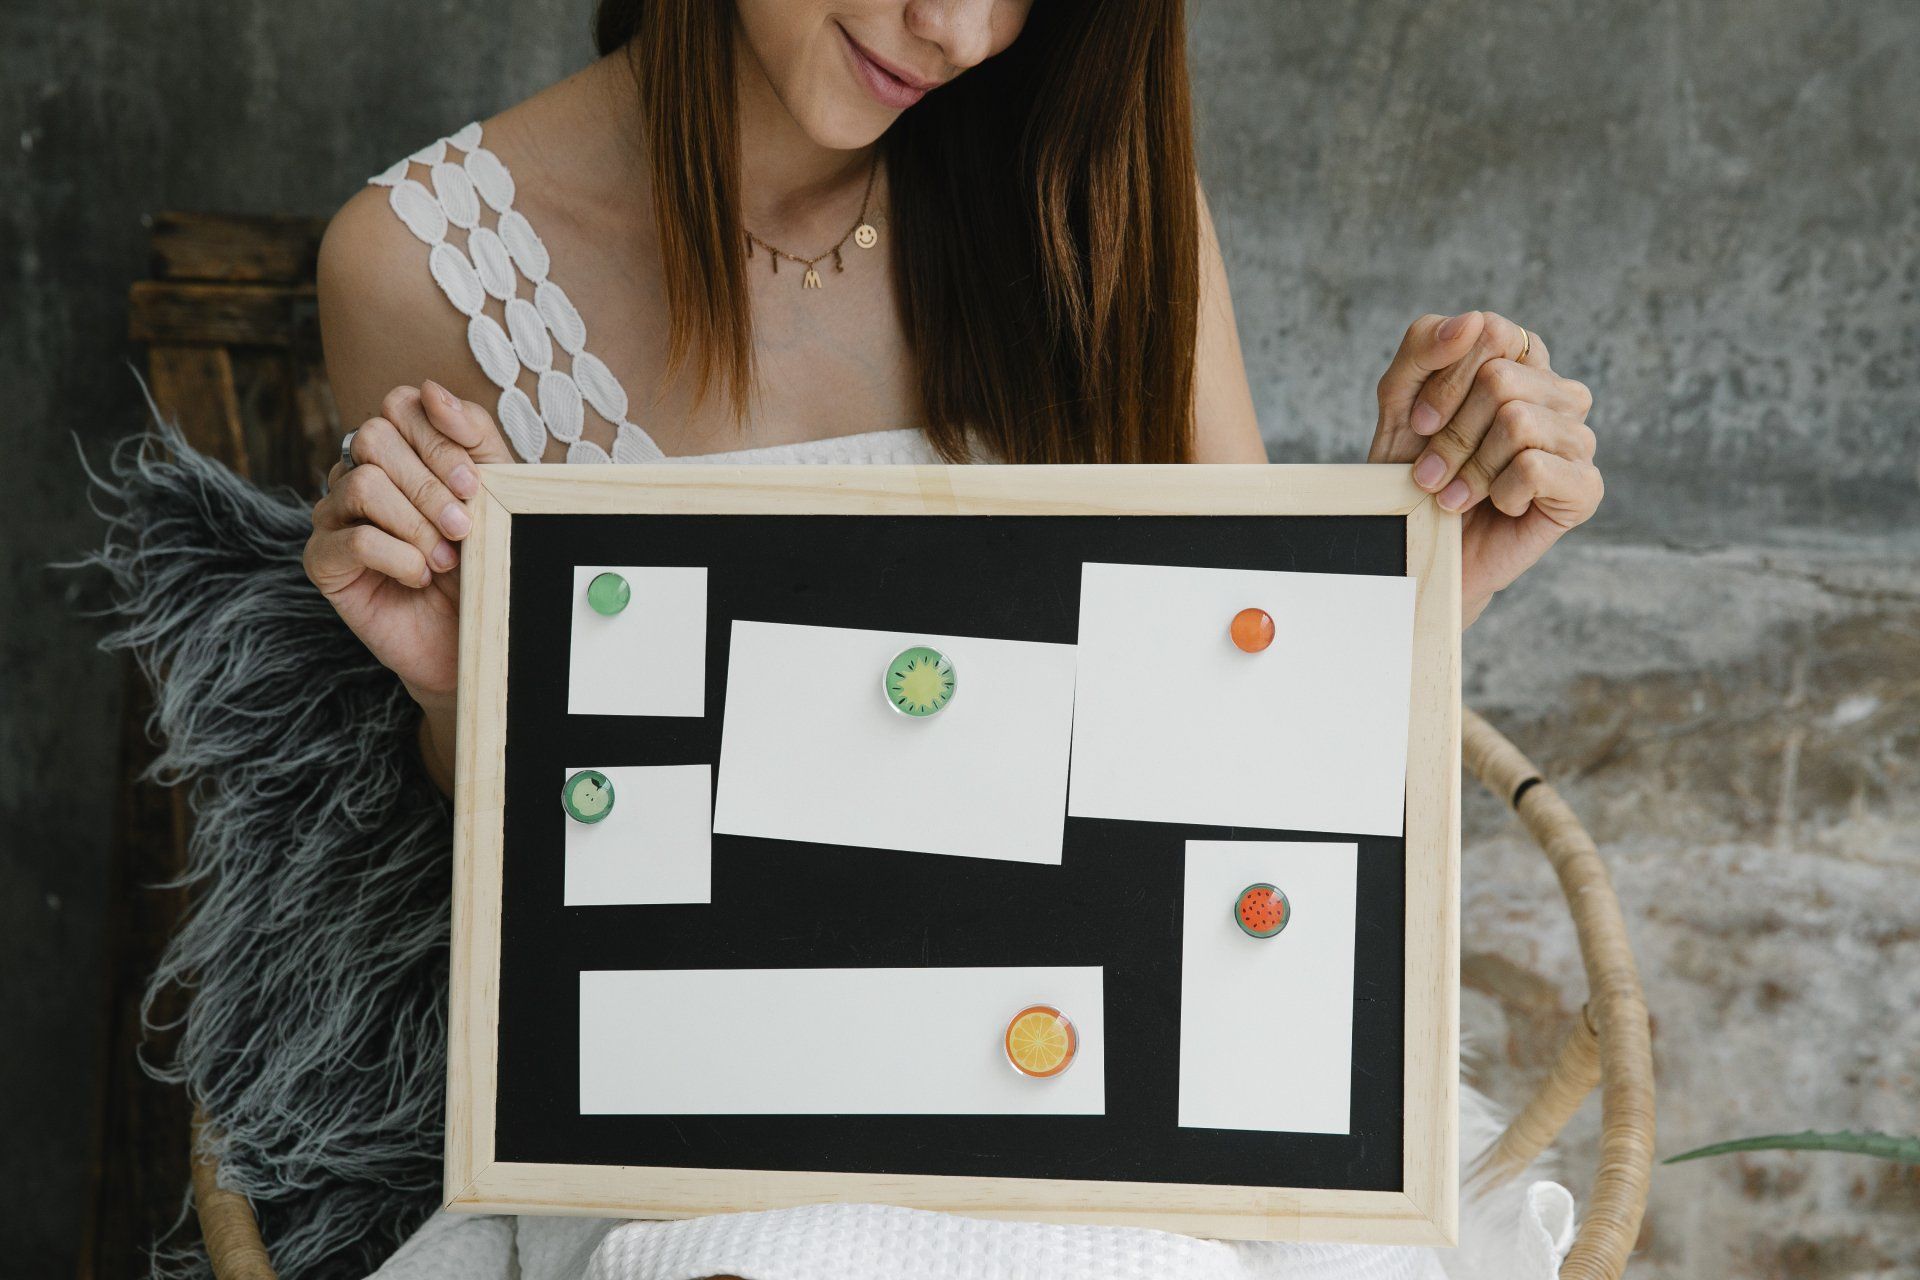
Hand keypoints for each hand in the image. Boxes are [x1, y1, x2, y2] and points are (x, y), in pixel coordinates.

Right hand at [302, 382, 510, 708]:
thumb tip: (431, 390)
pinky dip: (397, 557)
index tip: (475, 486)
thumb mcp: (497, 488)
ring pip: (361, 483)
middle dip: (429, 486)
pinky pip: (349, 540)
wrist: (475, 633)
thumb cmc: (484, 557)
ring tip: (445, 559)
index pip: (399, 405)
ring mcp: (335, 515)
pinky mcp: (323, 561)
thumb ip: (472, 435)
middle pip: (373, 438)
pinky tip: (419, 576)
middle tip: (464, 528)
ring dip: (415, 524)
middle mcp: (358, 472)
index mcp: (399, 447)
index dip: (438, 441)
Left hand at [1370, 311, 1602, 626]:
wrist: (1418, 547)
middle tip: (1432, 472)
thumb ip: (1423, 347)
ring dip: (1470, 467)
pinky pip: (1535, 468)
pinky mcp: (1585, 487)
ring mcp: (1578, 440)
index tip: (1419, 423)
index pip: (1492, 331)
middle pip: (1500, 379)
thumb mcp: (1399, 402)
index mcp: (1522, 362)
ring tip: (1455, 494)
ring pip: (1518, 421)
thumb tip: (1471, 320)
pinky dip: (1498, 493)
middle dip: (1451, 432)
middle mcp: (1558, 394)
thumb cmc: (1412, 471)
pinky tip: (1495, 508)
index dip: (1445, 381)